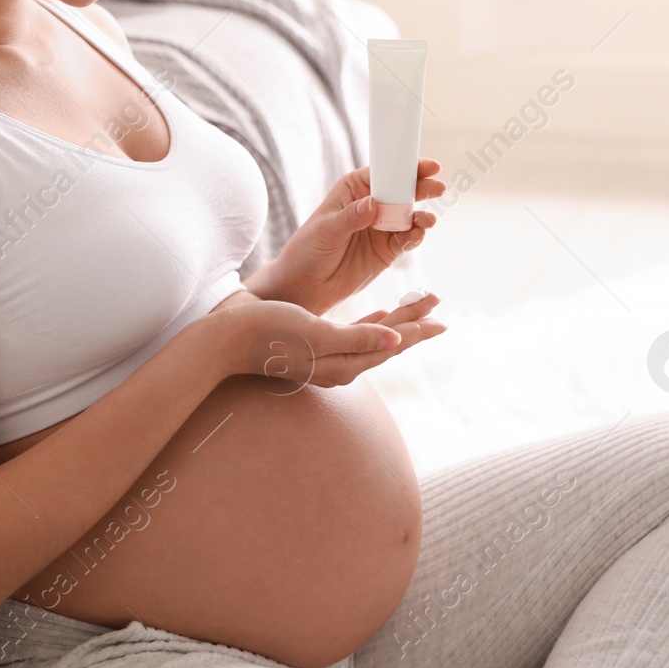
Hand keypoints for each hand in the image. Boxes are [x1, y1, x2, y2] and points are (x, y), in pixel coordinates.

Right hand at [212, 291, 444, 388]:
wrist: (226, 339)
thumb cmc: (268, 333)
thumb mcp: (315, 334)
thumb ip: (357, 339)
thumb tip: (395, 340)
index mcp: (342, 364)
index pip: (391, 344)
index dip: (417, 328)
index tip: (442, 317)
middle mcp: (338, 365)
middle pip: (387, 341)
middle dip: (413, 321)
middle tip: (437, 302)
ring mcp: (326, 358)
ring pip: (374, 337)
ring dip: (398, 320)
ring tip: (418, 305)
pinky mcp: (313, 347)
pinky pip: (354, 336)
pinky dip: (372, 324)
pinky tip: (380, 313)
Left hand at [247, 159, 445, 315]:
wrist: (306, 285)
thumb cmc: (307, 250)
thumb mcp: (325, 230)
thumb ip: (350, 217)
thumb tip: (372, 203)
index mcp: (354, 189)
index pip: (383, 172)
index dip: (404, 167)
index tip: (426, 166)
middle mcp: (371, 205)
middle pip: (402, 191)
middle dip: (422, 187)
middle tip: (438, 187)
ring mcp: (382, 227)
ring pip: (410, 215)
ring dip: (422, 215)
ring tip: (426, 220)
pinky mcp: (388, 249)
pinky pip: (408, 239)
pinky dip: (416, 236)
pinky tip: (417, 235)